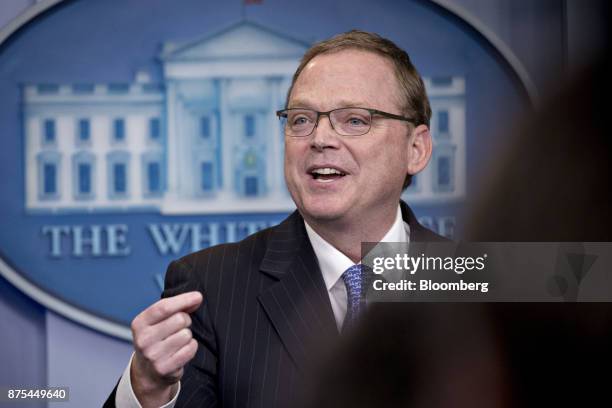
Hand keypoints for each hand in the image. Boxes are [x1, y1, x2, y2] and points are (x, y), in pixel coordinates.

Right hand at [130, 291, 202, 406]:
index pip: (164, 307)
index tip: (198, 296)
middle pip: (180, 319)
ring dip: (188, 336)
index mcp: (140, 323)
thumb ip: (176, 307)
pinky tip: (182, 350)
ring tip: (178, 341)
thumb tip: (196, 298)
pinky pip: (190, 349)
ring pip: (186, 335)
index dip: (183, 300)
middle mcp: (143, 340)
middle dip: (186, 320)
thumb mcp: (158, 320)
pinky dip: (191, 347)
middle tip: (179, 328)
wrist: (148, 372)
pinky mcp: (164, 368)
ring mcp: (153, 356)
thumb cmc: (158, 339)